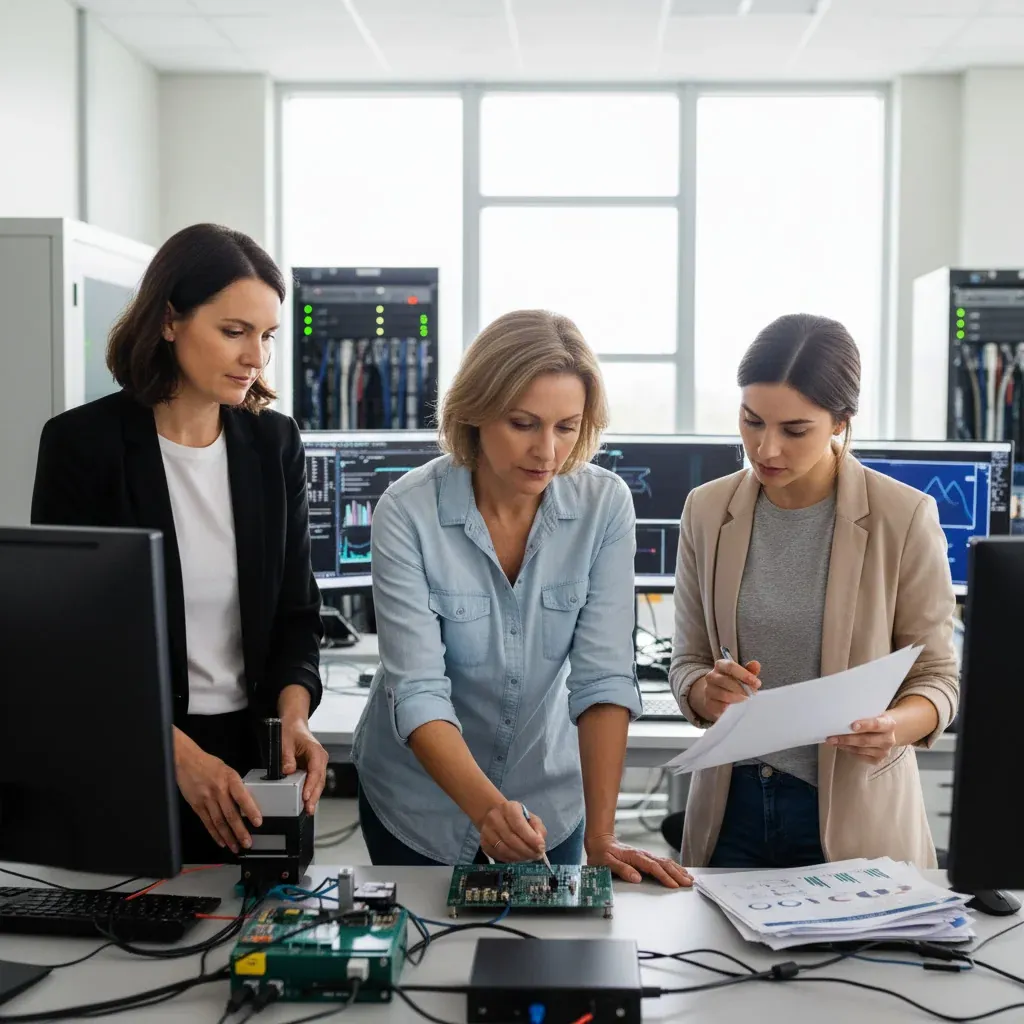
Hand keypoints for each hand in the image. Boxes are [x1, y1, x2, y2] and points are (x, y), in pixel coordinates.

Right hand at [173, 730, 261, 854]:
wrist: (186, 761)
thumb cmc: (209, 765)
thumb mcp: (227, 771)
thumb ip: (236, 786)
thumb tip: (248, 803)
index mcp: (230, 779)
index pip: (242, 797)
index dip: (251, 811)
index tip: (258, 822)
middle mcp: (218, 790)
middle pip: (230, 814)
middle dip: (240, 831)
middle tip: (247, 842)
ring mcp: (206, 799)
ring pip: (219, 822)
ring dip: (228, 837)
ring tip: (235, 846)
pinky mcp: (197, 806)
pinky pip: (207, 823)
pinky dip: (215, 834)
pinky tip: (221, 842)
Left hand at [280, 715, 328, 815]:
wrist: (294, 725)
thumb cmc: (291, 731)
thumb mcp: (285, 742)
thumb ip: (287, 757)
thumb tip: (288, 771)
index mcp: (316, 751)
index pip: (316, 771)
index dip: (311, 785)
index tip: (306, 796)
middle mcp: (320, 759)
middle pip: (319, 780)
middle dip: (314, 796)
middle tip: (309, 809)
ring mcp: (318, 765)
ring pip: (318, 783)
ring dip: (314, 796)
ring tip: (308, 810)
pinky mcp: (313, 769)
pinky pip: (313, 782)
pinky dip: (311, 792)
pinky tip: (306, 802)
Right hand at [477, 800, 546, 861]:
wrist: (494, 814)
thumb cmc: (516, 816)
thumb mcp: (530, 816)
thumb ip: (537, 828)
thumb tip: (540, 845)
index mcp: (508, 808)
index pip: (519, 825)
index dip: (530, 838)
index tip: (541, 847)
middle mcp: (495, 818)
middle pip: (511, 839)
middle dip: (526, 850)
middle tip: (536, 856)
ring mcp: (487, 831)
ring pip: (504, 849)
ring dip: (519, 857)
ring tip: (529, 858)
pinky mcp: (483, 843)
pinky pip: (498, 855)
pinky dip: (510, 859)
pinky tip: (518, 858)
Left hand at [586, 834, 692, 888]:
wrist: (600, 842)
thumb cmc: (601, 854)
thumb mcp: (606, 863)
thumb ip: (621, 869)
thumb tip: (636, 878)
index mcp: (634, 856)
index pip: (653, 867)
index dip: (664, 877)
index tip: (674, 885)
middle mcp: (642, 855)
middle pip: (663, 864)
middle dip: (677, 874)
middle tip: (688, 883)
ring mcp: (645, 855)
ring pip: (665, 862)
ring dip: (677, 870)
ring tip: (689, 878)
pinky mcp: (645, 857)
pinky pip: (662, 862)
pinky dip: (673, 866)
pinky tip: (679, 871)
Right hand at [691, 659, 760, 722]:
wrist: (717, 698)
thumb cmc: (733, 684)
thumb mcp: (742, 676)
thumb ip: (749, 670)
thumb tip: (756, 664)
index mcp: (720, 665)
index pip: (730, 666)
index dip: (744, 674)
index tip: (756, 683)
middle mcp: (711, 676)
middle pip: (726, 681)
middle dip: (742, 688)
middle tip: (752, 694)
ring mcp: (708, 690)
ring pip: (723, 694)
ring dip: (737, 698)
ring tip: (745, 700)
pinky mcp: (709, 703)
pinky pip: (720, 706)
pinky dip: (731, 707)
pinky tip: (737, 707)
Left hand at [827, 714, 897, 763]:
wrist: (885, 731)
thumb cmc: (873, 719)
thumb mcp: (872, 714)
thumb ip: (862, 715)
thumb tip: (841, 717)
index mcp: (889, 724)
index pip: (876, 725)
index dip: (865, 725)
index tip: (852, 726)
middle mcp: (888, 739)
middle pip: (865, 740)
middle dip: (847, 739)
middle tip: (832, 737)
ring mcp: (884, 752)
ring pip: (860, 750)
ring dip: (844, 745)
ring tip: (832, 741)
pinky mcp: (878, 760)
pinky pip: (860, 756)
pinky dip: (848, 750)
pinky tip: (841, 745)